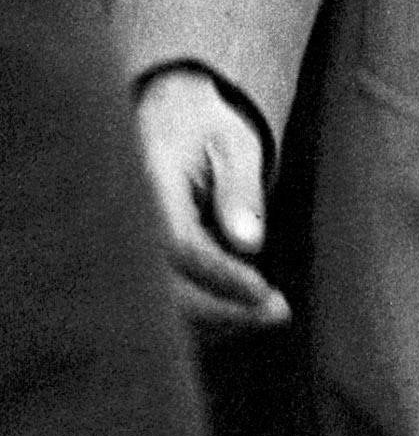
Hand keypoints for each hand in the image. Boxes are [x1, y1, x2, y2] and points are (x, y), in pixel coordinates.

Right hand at [131, 66, 285, 331]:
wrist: (168, 117)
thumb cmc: (207, 128)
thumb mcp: (234, 145)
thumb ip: (240, 190)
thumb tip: (249, 244)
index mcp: (144, 182)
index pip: (176, 243)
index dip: (218, 274)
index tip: (262, 290)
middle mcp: (125, 218)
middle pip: (160, 285)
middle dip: (219, 309)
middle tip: (278, 312)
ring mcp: (124, 241)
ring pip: (158, 300)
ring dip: (213, 318)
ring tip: (272, 312)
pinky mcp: (134, 257)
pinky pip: (160, 297)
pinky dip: (202, 312)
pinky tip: (247, 309)